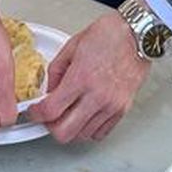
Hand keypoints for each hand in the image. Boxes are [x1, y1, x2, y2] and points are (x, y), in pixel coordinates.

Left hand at [26, 11, 148, 142]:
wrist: (137, 35)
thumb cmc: (109, 35)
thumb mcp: (72, 45)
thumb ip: (56, 71)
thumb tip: (49, 91)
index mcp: (81, 77)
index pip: (51, 110)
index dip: (36, 114)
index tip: (34, 112)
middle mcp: (96, 95)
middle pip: (64, 132)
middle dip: (51, 127)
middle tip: (50, 117)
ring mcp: (111, 105)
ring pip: (82, 136)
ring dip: (71, 128)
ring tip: (69, 113)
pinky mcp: (122, 110)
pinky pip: (100, 133)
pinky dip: (88, 129)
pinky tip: (85, 116)